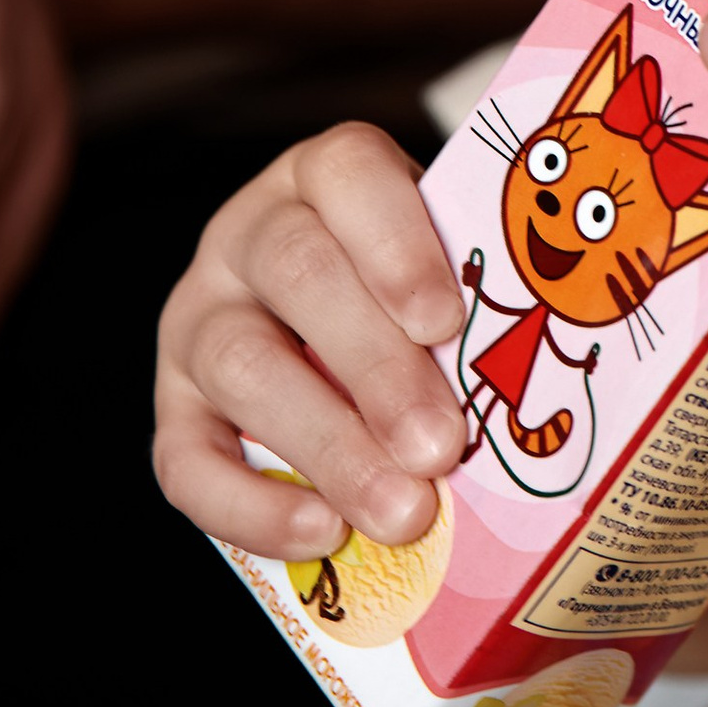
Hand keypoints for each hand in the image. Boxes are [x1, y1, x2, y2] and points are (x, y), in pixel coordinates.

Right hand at [153, 125, 467, 561]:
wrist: (334, 330)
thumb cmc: (415, 297)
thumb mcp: (445, 270)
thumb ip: (476, 307)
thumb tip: (535, 388)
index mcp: (326, 179)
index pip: (348, 173)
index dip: (395, 245)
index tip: (444, 322)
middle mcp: (249, 236)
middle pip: (298, 275)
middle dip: (377, 369)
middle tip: (442, 447)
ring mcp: (200, 319)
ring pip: (241, 365)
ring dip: (330, 445)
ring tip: (404, 510)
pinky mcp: (172, 409)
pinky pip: (186, 460)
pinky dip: (254, 506)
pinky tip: (324, 534)